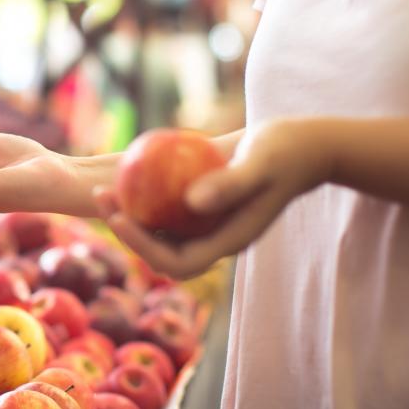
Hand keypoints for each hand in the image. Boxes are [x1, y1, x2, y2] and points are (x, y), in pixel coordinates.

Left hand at [94, 119, 332, 278]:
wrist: (305, 146)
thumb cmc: (286, 151)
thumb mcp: (260, 162)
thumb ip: (231, 185)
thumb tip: (191, 203)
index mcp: (228, 242)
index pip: (176, 262)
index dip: (142, 246)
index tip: (118, 217)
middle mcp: (215, 239)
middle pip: (161, 252)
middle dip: (127, 233)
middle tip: (102, 199)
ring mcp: (210, 224)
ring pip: (161, 232)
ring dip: (131, 216)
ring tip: (106, 189)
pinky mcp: (205, 204)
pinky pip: (168, 208)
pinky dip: (147, 197)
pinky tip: (128, 170)